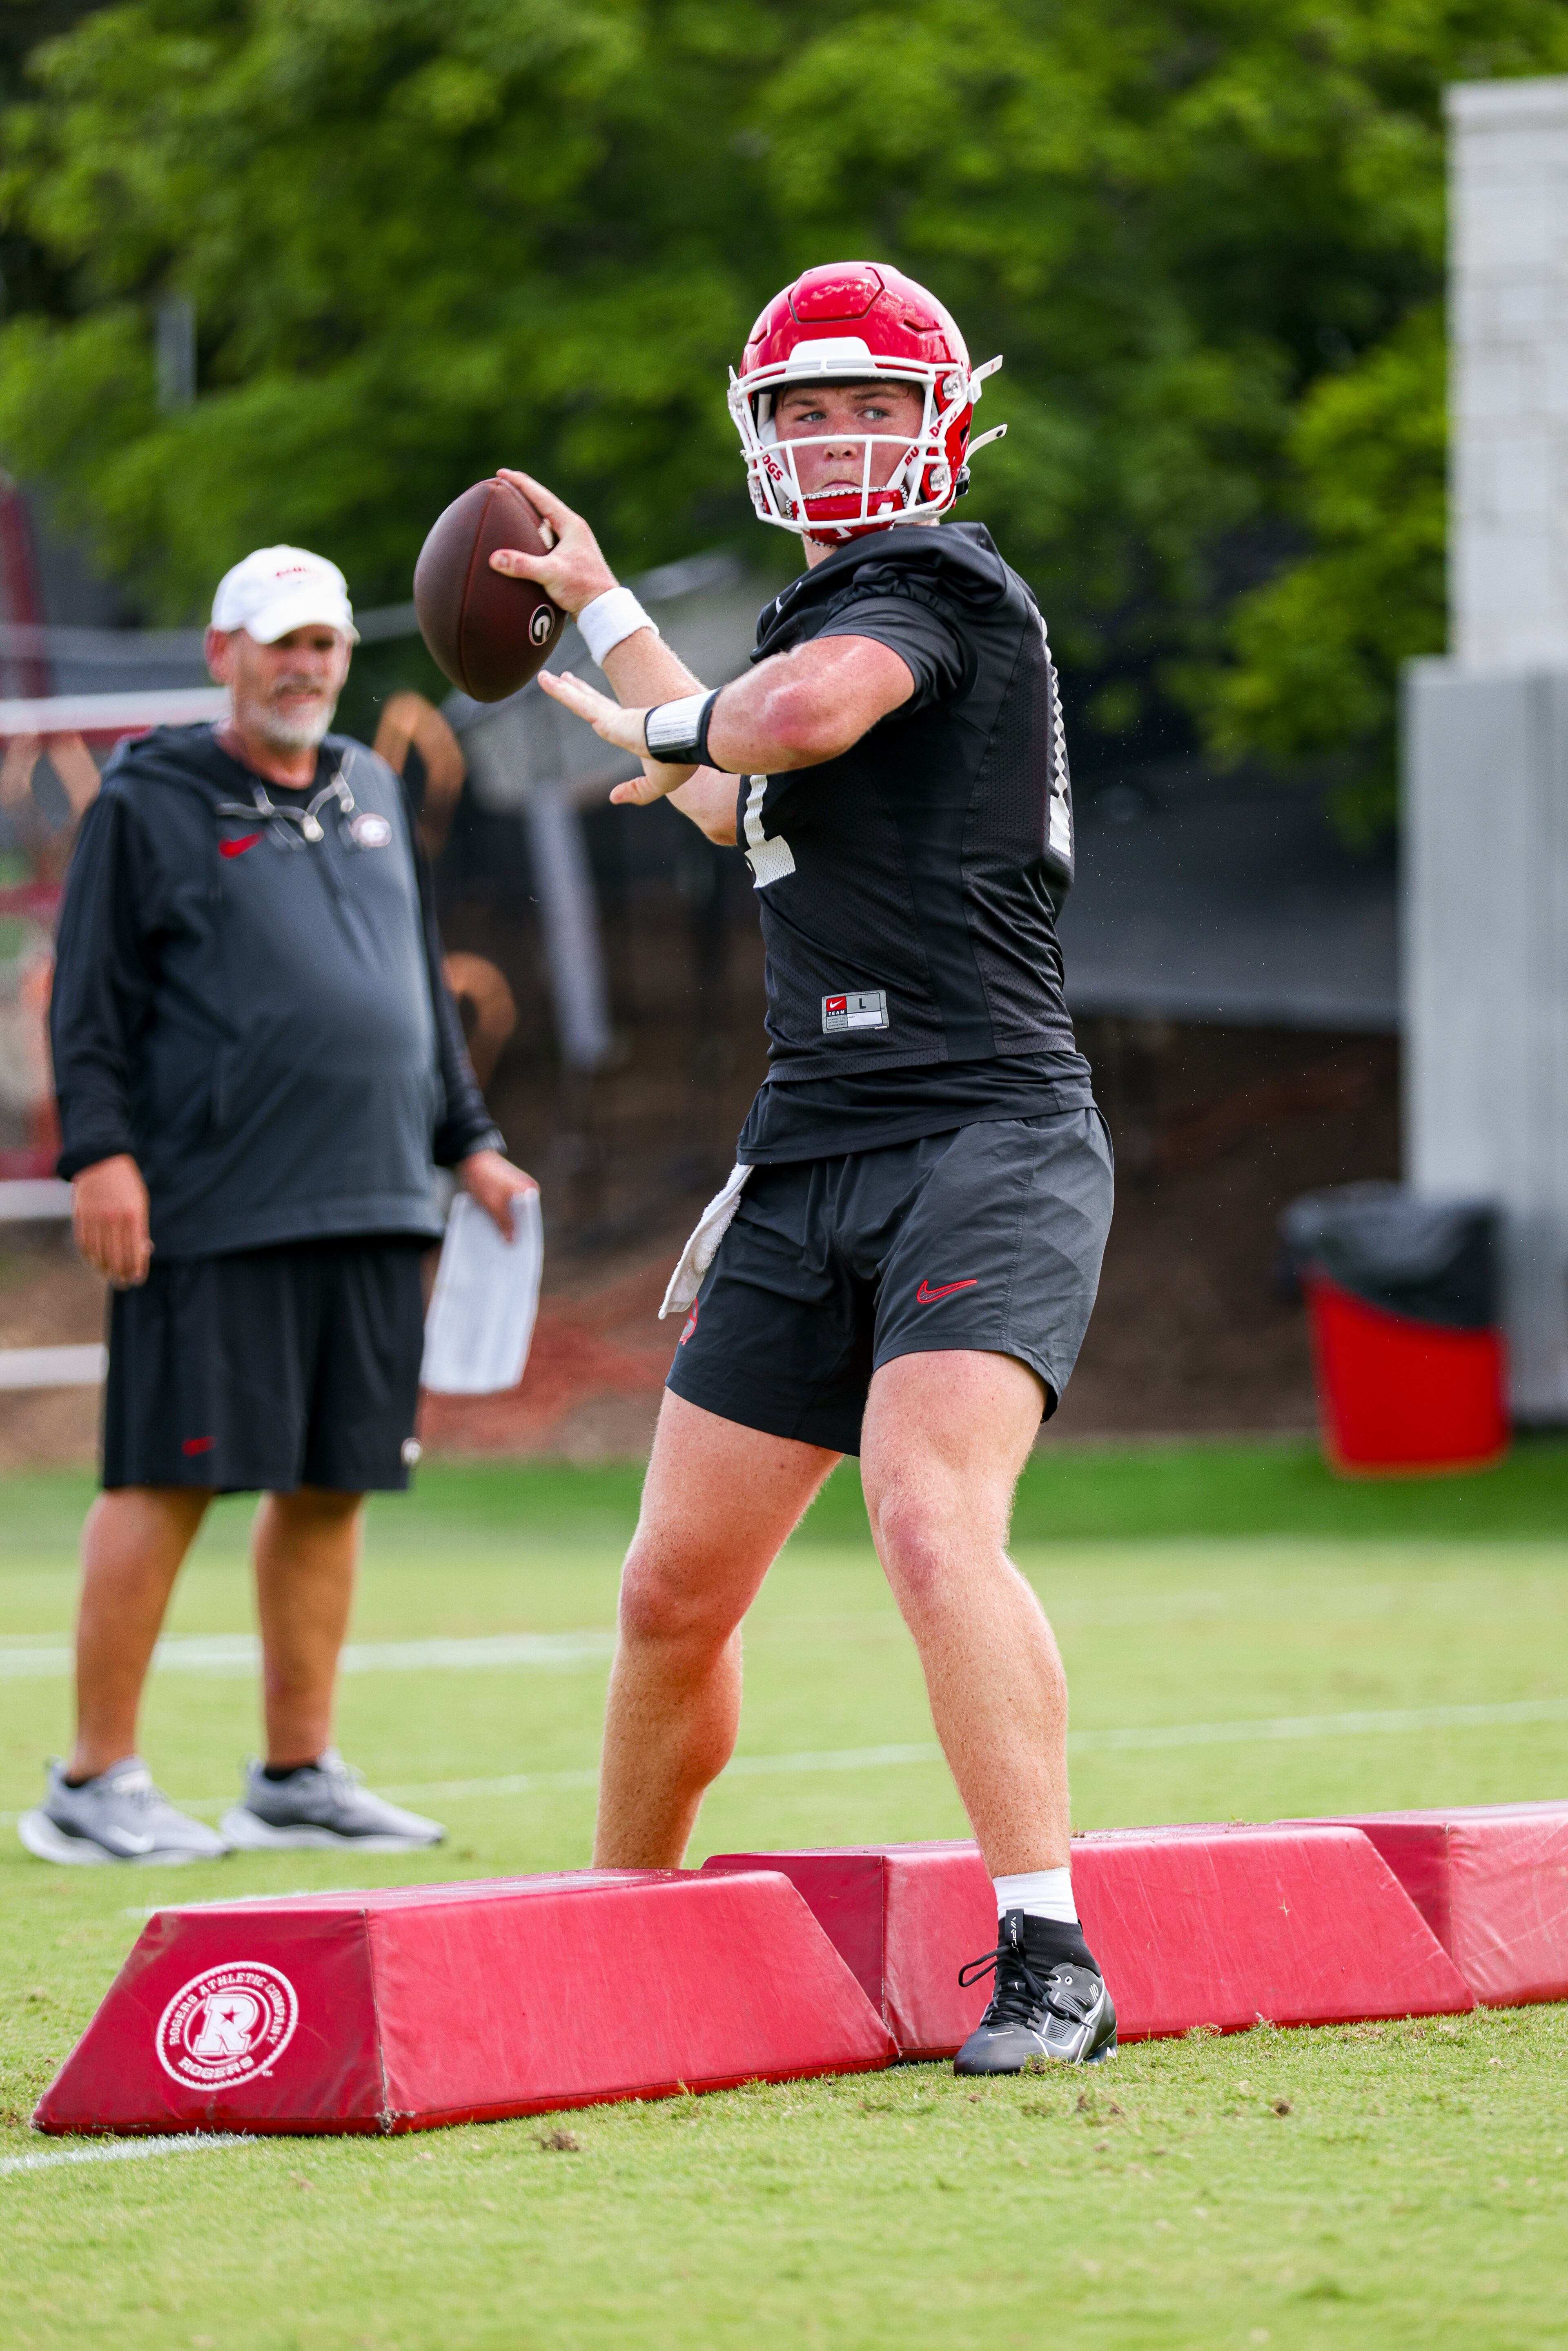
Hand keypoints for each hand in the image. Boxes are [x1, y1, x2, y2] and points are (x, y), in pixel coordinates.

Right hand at [73, 1154, 152, 1286]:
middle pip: (117, 1256)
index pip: (135, 1251)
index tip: (137, 1280)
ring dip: (105, 1269)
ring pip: (99, 1253)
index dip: (136, 1269)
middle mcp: (114, 1218)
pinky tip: (95, 1264)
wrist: (101, 1160)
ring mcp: (95, 1218)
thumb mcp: (140, 1202)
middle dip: (121, 1274)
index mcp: (133, 1215)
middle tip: (123, 1283)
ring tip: (110, 1277)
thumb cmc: (126, 1184)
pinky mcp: (81, 1216)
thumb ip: (139, 1227)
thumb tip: (142, 1253)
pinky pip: (84, 1244)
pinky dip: (89, 1257)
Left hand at [458, 1148, 537, 1238]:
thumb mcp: (493, 1205)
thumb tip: (512, 1240)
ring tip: (498, 1237)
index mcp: (529, 1191)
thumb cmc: (484, 1178)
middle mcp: (527, 1189)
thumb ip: (504, 1223)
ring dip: (506, 1222)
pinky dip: (501, 1213)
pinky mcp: (508, 1188)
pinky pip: (507, 1205)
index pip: (530, 1218)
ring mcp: (517, 1188)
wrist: (471, 1158)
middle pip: (522, 1216)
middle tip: (506, 1245)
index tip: (516, 1248)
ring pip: (513, 1211)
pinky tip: (493, 1223)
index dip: (523, 1233)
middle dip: (514, 1229)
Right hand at [488, 471, 617, 616]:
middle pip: (543, 504)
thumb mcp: (550, 574)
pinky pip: (548, 538)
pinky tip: (523, 540)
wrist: (603, 608)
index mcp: (570, 525)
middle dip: (523, 494)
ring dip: (529, 514)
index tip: (501, 472)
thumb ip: (523, 565)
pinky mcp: (571, 556)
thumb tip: (494, 558)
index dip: (520, 483)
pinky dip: (533, 534)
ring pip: (546, 521)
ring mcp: (573, 543)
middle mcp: (573, 529)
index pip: (541, 496)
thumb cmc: (582, 588)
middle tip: (503, 484)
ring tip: (510, 509)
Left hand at [536, 669, 692, 805]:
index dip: (595, 703)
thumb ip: (637, 791)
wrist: (689, 743)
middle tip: (561, 678)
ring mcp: (613, 718)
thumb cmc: (680, 760)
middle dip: (577, 689)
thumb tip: (613, 798)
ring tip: (542, 676)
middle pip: (591, 702)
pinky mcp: (607, 719)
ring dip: (560, 688)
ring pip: (580, 701)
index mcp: (633, 731)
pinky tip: (547, 681)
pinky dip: (561, 693)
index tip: (584, 693)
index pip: (608, 715)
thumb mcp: (658, 785)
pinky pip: (578, 703)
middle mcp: (621, 720)